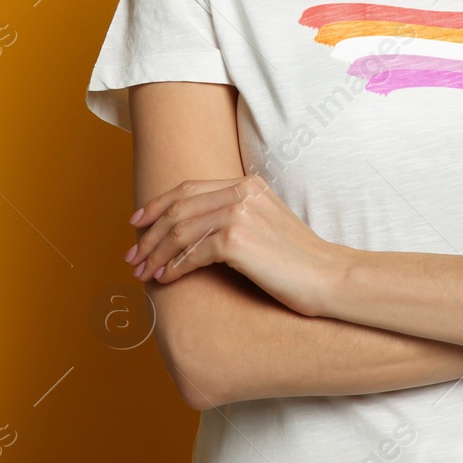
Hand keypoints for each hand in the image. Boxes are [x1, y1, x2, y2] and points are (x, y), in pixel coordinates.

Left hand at [123, 175, 347, 316]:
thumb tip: (190, 233)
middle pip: (179, 208)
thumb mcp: (266, 226)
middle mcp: (242, 192)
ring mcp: (239, 214)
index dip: (157, 205)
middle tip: (132, 256)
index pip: (189, 189)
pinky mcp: (237, 240)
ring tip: (142, 273)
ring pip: (180, 230)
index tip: (137, 223)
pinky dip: (174, 267)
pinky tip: (164, 279)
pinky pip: (192, 253)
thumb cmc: (299, 262)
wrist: (330, 278)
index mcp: (248, 184)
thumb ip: (235, 217)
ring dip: (156, 253)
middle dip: (149, 234)